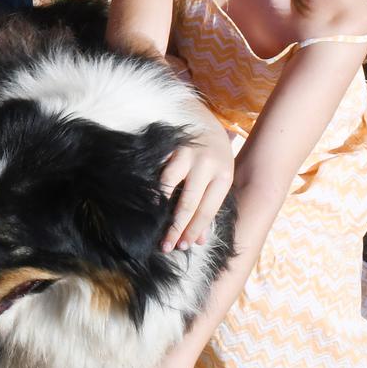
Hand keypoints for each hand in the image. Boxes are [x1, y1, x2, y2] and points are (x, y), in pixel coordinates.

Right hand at [159, 125, 234, 252]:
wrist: (205, 121)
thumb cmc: (213, 158)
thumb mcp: (219, 180)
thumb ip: (210, 208)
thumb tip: (198, 240)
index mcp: (223, 175)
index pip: (207, 210)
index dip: (194, 230)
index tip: (183, 246)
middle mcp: (205, 164)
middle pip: (188, 202)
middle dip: (176, 227)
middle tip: (166, 246)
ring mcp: (185, 153)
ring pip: (168, 184)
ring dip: (159, 208)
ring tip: (152, 225)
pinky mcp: (168, 145)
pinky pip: (155, 169)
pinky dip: (149, 186)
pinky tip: (143, 201)